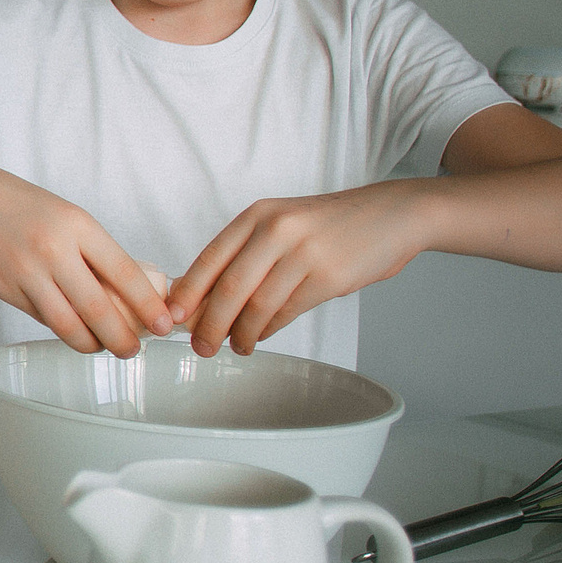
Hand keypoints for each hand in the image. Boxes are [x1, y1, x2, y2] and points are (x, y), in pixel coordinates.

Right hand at [0, 158, 172, 354]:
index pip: (125, 271)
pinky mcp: (4, 287)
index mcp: (78, 225)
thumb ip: (92, 252)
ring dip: (90, 343)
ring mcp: (27, 270)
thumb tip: (126, 295)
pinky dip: (61, 329)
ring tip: (102, 347)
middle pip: (98, 307)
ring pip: (68, 323)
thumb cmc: (22, 207)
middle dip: (122, 338)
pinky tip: (71, 331)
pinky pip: (41, 318)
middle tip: (133, 350)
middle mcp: (55, 248)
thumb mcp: (65, 217)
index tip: (165, 325)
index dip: (148, 304)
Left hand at [168, 181, 431, 355]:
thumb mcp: (282, 225)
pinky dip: (268, 330)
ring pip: (258, 306)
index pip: (209, 258)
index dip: (187, 293)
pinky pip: (287, 313)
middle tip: (200, 347)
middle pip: (229, 289)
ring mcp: (304, 253)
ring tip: (235, 346)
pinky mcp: (329, 277)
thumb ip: (246, 255)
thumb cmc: (328, 225)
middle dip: (209, 324)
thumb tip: (203, 298)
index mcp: (258, 215)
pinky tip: (261, 336)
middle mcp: (276, 230)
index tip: (171, 318)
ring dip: (241, 334)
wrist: (390, 215)